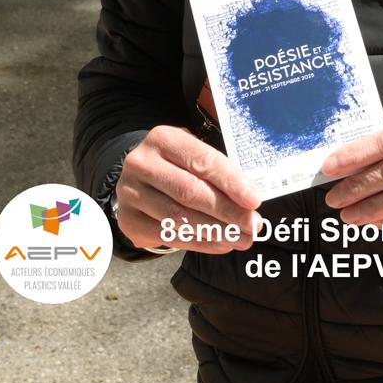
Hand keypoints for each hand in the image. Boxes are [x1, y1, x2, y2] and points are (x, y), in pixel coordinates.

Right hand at [115, 125, 261, 253]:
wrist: (141, 179)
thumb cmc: (179, 165)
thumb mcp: (195, 155)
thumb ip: (219, 171)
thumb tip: (250, 201)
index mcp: (163, 138)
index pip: (201, 161)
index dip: (230, 182)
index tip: (254, 201)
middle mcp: (141, 163)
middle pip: (190, 191)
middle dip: (227, 211)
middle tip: (253, 226)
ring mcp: (130, 192)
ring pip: (178, 217)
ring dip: (215, 231)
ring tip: (241, 238)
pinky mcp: (128, 219)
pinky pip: (167, 236)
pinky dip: (199, 243)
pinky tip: (221, 244)